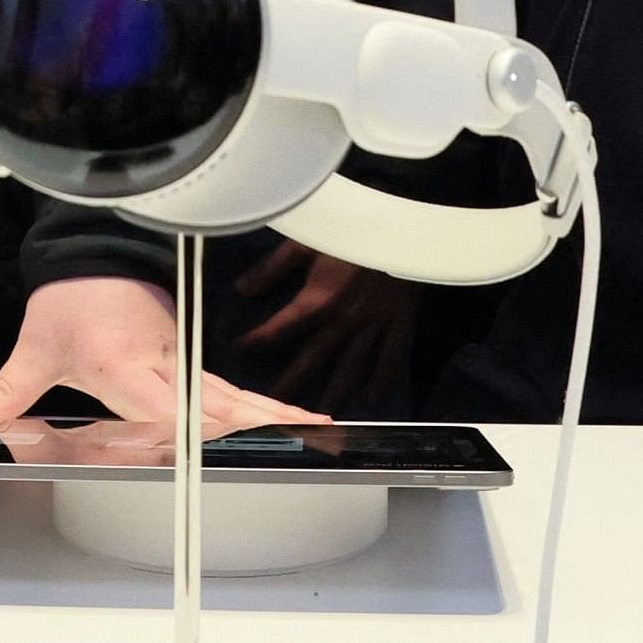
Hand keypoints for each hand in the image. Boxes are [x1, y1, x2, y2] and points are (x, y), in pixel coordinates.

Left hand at [0, 276, 326, 433]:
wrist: (91, 251)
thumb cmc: (66, 300)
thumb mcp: (31, 350)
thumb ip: (2, 396)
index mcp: (120, 364)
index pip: (158, 402)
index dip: (185, 424)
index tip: (212, 442)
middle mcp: (159, 362)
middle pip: (209, 399)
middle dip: (248, 422)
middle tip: (290, 441)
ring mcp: (180, 359)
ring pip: (231, 391)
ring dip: (270, 411)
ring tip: (314, 427)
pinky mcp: (191, 358)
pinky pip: (232, 386)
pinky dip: (267, 402)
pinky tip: (299, 414)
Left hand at [234, 241, 416, 415]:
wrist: (403, 227)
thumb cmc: (352, 229)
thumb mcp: (306, 241)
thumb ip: (272, 268)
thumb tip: (241, 289)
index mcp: (318, 301)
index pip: (280, 329)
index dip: (257, 340)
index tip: (239, 352)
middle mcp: (343, 322)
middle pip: (314, 359)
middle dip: (293, 383)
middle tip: (278, 407)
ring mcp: (373, 327)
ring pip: (351, 368)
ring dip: (336, 393)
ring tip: (323, 415)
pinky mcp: (398, 324)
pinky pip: (389, 359)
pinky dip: (380, 379)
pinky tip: (371, 397)